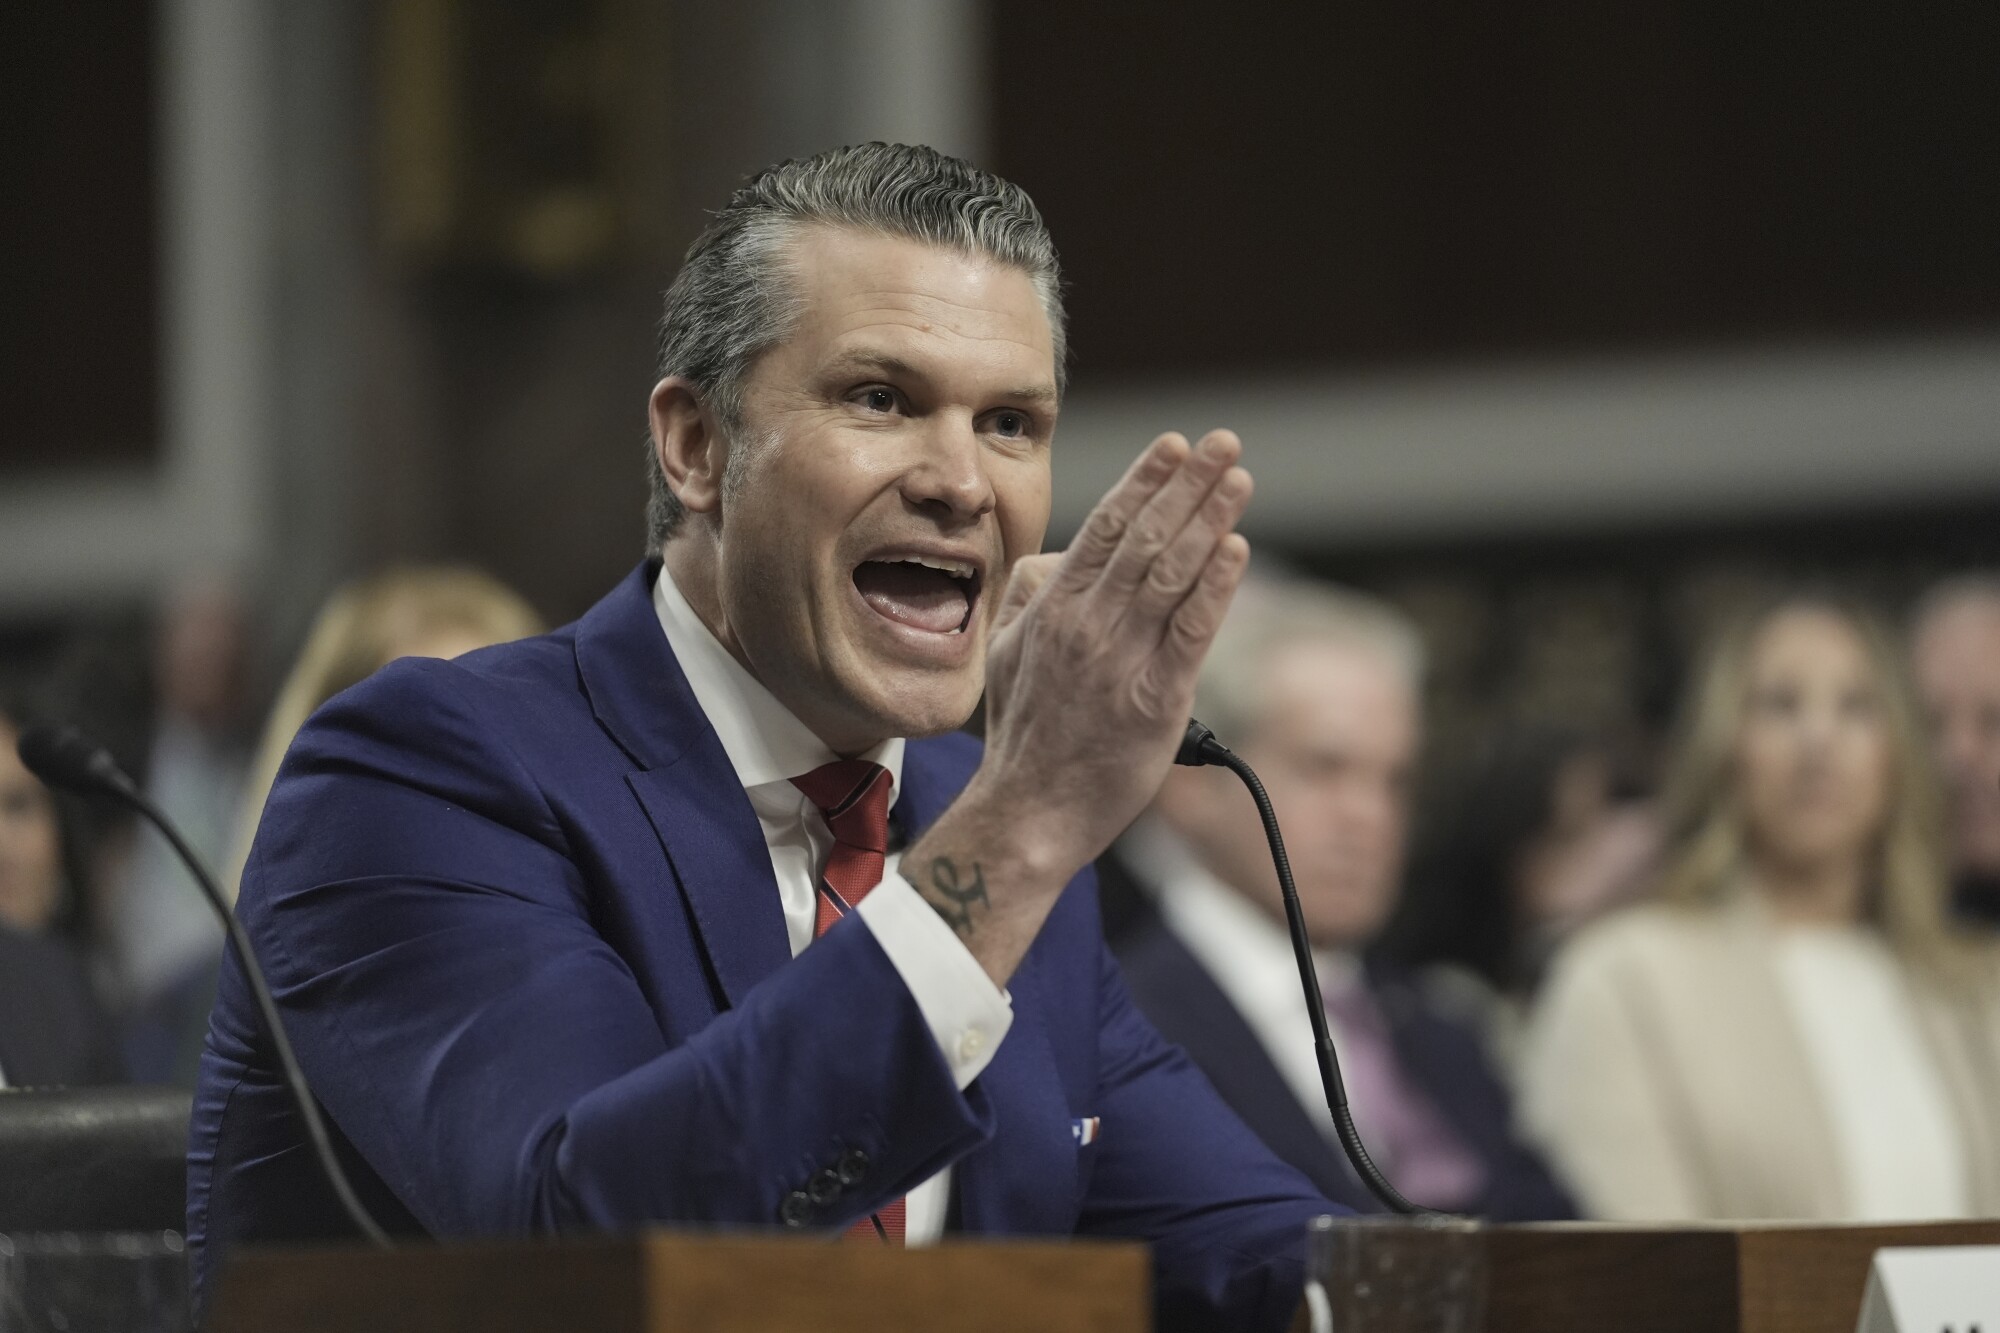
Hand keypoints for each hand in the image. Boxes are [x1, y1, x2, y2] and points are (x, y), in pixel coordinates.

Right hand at [901, 430, 1252, 986]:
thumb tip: (1058, 559)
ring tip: (1238, 479)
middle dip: (1188, 484)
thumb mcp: (1005, 653)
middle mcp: (1087, 625)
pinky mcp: (1154, 700)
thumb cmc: (1024, 734)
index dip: (1144, 480)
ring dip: (1208, 519)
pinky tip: (1236, 550)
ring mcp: (1120, 661)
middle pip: (1146, 537)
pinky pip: (1190, 632)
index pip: (1106, 527)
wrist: (1029, 810)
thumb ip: (1029, 598)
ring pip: (1171, 573)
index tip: (1176, 446)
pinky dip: (1215, 587)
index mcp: (1052, 609)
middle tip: (1224, 443)